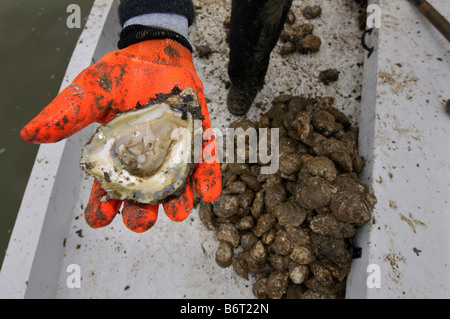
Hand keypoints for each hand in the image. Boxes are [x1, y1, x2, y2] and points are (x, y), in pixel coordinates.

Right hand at [21, 39, 221, 232]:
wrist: (156, 52)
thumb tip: (30, 135)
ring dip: (178, 203)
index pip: (109, 190)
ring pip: (176, 188)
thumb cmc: (121, 75)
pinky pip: (205, 163)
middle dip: (142, 213)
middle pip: (144, 197)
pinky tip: (207, 193)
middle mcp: (148, 161)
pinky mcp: (198, 140)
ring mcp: (175, 153)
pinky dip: (207, 178)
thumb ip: (68, 114)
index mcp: (120, 157)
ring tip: (177, 212)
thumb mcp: (91, 93)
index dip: (103, 207)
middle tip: (140, 221)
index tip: (100, 219)